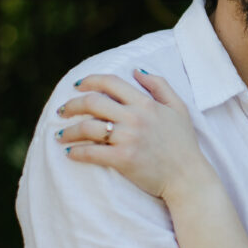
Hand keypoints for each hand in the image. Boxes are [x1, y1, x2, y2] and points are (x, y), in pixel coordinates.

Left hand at [55, 70, 205, 200]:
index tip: (77, 85)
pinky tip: (69, 153)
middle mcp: (135, 117)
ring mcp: (128, 138)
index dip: (89, 80)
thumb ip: (159, 85)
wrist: (188, 178)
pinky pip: (91, 152)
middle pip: (92, 102)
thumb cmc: (184, 144)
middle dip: (71, 105)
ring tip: (60, 135)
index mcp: (146, 103)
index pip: (110, 82)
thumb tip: (136, 70)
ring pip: (87, 128)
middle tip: (62, 111)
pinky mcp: (123, 159)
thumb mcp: (178, 108)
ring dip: (68, 131)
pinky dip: (76, 153)